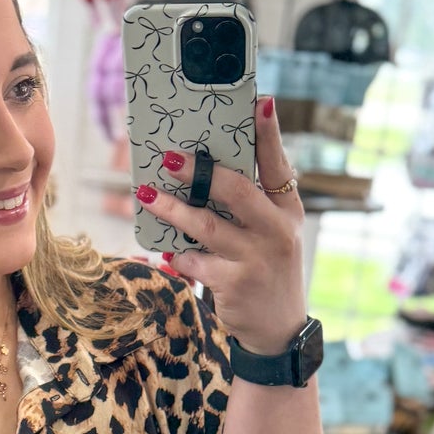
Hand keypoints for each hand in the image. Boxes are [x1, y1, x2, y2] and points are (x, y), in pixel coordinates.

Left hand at [138, 97, 306, 356]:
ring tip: (146, 195)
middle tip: (169, 158)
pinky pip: (195, 261)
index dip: (269, 134)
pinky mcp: (235, 284)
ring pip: (206, 226)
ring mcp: (256, 259)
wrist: (277, 332)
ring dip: (172, 209)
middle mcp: (276, 231)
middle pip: (236, 190)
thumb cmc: (267, 272)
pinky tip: (165, 249)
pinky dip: (178, 254)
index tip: (259, 101)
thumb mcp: (273, 235)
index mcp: (287, 210)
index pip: (278, 165)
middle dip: (200, 172)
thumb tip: (208, 169)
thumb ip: (254, 204)